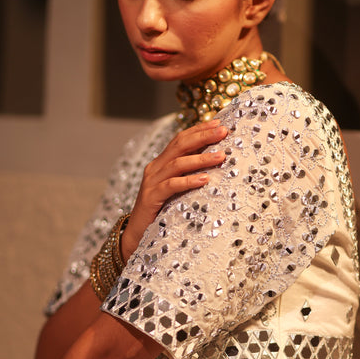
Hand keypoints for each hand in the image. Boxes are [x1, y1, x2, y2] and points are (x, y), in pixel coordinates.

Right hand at [121, 119, 227, 260]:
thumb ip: (188, 175)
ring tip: (220, 156)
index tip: (219, 123)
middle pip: (180, 145)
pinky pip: (171, 185)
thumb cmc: (160, 211)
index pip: (180, 139)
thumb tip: (215, 163)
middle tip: (223, 131)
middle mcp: (155, 168)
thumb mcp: (176, 189)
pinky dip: (188, 181)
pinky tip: (204, 179)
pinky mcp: (151, 197)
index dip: (199, 129)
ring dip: (201, 158)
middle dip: (203, 136)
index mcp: (161, 163)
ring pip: (177, 163)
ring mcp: (152, 182)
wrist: (136, 234)